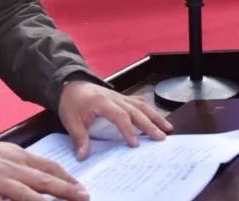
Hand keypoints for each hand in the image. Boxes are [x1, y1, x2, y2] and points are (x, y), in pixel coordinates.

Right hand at [0, 140, 88, 200]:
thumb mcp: (9, 152)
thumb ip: (27, 162)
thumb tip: (50, 173)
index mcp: (19, 157)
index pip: (48, 166)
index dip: (66, 177)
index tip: (80, 187)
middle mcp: (12, 170)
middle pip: (43, 181)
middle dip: (65, 190)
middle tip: (83, 196)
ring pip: (26, 195)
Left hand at [58, 80, 173, 159]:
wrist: (70, 83)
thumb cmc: (71, 101)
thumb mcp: (70, 119)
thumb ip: (79, 137)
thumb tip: (83, 156)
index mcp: (102, 102)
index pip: (119, 116)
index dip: (128, 129)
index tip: (135, 144)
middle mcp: (114, 98)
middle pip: (136, 110)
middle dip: (149, 124)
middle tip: (161, 138)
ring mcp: (120, 97)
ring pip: (141, 105)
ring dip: (155, 117)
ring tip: (168, 129)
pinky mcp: (122, 98)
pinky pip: (138, 102)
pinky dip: (149, 110)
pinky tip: (158, 118)